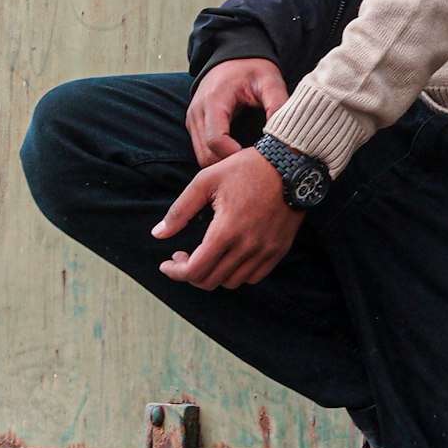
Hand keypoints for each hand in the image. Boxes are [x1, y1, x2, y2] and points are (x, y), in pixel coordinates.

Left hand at [152, 147, 302, 289]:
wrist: (289, 165)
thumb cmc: (244, 169)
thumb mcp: (206, 181)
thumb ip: (179, 211)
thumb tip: (158, 234)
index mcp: (225, 230)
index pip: (195, 270)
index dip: (175, 272)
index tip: (167, 264)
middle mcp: (247, 246)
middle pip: (211, 281)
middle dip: (190, 273)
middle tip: (183, 256)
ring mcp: (265, 251)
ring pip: (232, 282)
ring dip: (213, 274)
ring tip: (206, 256)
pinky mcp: (279, 250)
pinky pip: (254, 277)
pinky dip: (237, 274)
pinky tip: (230, 257)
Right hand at [186, 58, 288, 167]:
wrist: (234, 55)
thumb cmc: (252, 67)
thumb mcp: (270, 81)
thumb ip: (278, 104)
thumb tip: (285, 133)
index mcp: (214, 100)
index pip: (216, 140)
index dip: (234, 155)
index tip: (256, 160)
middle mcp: (197, 112)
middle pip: (205, 154)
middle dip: (229, 165)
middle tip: (254, 166)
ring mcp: (192, 120)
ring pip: (201, 156)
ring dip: (222, 164)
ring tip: (248, 163)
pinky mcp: (194, 125)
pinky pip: (202, 151)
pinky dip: (218, 158)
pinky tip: (239, 156)